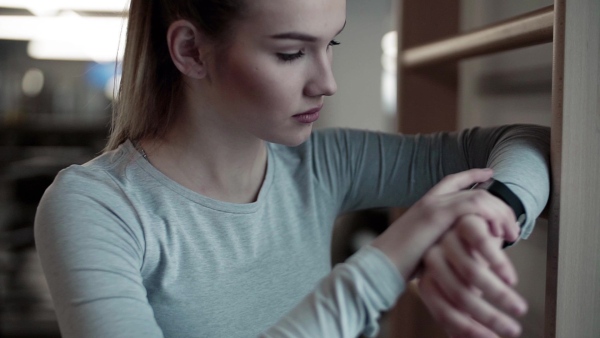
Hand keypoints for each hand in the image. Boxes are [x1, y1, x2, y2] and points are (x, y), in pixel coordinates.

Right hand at [371, 168, 518, 279]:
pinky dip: (492, 216)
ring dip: (501, 213)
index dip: (472, 175)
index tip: (489, 174)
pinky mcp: (438, 214)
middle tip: (512, 227)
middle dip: (499, 205)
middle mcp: (430, 200)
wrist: (380, 266)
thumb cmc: (399, 265)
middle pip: (474, 190)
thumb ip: (441, 244)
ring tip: (511, 234)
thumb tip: (459, 253)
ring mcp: (434, 205)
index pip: (452, 181)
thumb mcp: (424, 249)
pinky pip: (475, 205)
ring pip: (479, 197)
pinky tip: (499, 233)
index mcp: (425, 206)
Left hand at [419, 214, 526, 337]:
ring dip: (499, 294)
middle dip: (489, 316)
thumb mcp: (461, 289)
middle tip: (512, 329)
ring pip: (472, 271)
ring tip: (518, 307)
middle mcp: (434, 258)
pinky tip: (511, 278)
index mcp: (428, 278)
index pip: (443, 309)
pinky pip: (481, 242)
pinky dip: (500, 262)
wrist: (474, 225)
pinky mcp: (465, 221)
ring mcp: (448, 239)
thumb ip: (461, 313)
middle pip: (459, 293)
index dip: (468, 328)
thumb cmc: (467, 263)